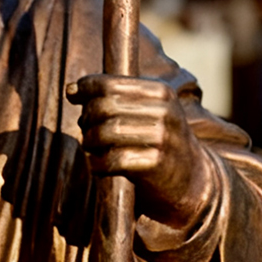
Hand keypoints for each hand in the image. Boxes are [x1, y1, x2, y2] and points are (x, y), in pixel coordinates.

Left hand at [67, 75, 213, 230]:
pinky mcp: (157, 164)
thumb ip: (109, 96)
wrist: (192, 178)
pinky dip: (97, 163)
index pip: (108, 83)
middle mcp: (164, 111)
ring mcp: (163, 138)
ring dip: (89, 141)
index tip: (72, 95)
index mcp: (160, 91)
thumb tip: (70, 90)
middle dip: (86, 118)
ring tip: (90, 146)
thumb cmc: (156, 137)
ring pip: (105, 132)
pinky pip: (113, 160)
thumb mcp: (143, 109)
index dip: (84, 88)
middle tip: (85, 128)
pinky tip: (98, 165)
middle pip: (103, 107)